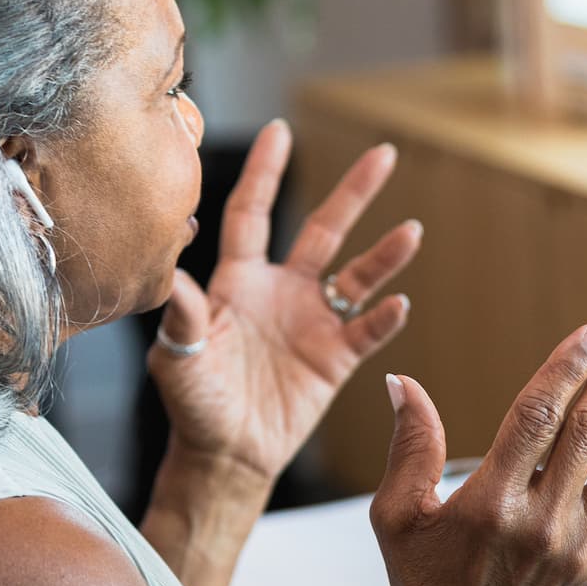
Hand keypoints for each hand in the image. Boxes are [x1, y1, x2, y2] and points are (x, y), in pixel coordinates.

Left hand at [148, 119, 420, 484]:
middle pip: (323, 229)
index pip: (253, 213)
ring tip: (412, 230)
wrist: (225, 454)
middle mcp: (282, 291)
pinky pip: (367, 330)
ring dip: (385, 254)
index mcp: (239, 281)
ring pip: (357, 276)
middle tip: (385, 154)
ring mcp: (313, 321)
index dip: (265, 173)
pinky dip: (385, 318)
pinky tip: (399, 303)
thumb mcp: (176, 356)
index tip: (280, 131)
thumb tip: (173, 273)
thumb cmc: (192, 403)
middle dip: (354, 192)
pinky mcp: (335, 358)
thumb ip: (182, 313)